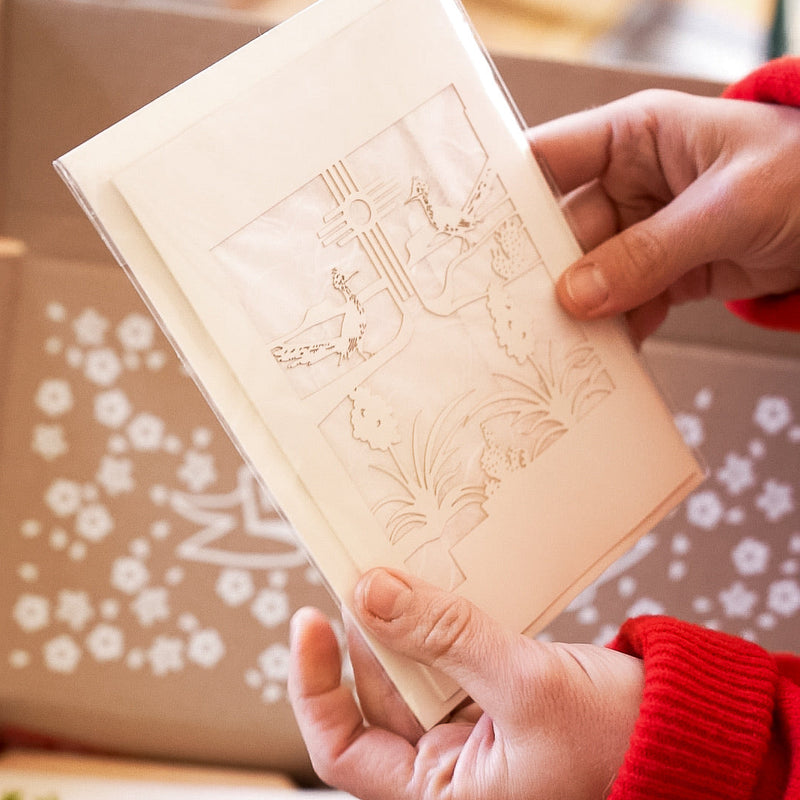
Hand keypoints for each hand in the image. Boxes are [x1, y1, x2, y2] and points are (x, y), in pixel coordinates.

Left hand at [288, 567, 643, 799]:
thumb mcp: (525, 685)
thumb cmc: (616, 737)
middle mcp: (445, 769)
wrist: (680, 728)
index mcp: (442, 796)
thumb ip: (445, 638)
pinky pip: (444, 655)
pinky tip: (430, 585)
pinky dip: (435, 621)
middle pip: (373, 697)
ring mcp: (466, 730)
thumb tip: (369, 593)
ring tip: (392, 570)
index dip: (316, 685)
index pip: (344, 748)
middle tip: (358, 572)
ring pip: (408, 670)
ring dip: (400, 621)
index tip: (310, 620)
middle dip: (363, 635)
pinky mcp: (487, 696)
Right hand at [528, 89, 799, 341]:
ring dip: (575, 311)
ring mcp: (642, 231)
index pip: (550, 159)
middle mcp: (627, 183)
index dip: (506, 194)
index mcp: (633, 138)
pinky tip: (602, 356)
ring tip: (552, 344)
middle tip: (510, 312)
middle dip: (541, 272)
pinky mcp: (660, 273)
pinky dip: (614, 331)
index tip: (468, 237)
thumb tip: (577, 295)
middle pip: (561, 230)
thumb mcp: (729, 206)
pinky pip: (623, 303)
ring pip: (588, 275)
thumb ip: (650, 252)